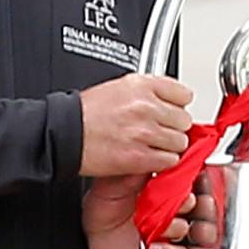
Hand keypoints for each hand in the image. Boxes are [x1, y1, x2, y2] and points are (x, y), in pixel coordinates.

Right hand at [79, 73, 193, 176]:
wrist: (64, 134)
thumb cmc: (85, 113)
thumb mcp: (118, 88)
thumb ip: (147, 92)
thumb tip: (169, 101)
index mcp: (141, 85)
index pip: (183, 95)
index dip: (177, 106)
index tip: (171, 112)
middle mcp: (145, 106)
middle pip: (183, 120)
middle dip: (173, 127)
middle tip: (158, 131)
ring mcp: (143, 132)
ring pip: (180, 142)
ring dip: (168, 147)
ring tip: (151, 145)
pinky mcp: (139, 157)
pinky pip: (169, 160)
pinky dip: (161, 162)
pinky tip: (148, 157)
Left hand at [83, 177, 218, 248]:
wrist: (90, 238)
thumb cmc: (103, 209)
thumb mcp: (115, 182)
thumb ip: (137, 169)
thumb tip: (156, 153)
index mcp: (169, 188)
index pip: (199, 181)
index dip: (204, 180)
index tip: (199, 178)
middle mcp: (177, 210)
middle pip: (209, 207)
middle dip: (203, 204)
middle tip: (188, 202)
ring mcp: (176, 234)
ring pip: (205, 232)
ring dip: (192, 228)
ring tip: (173, 226)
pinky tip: (157, 246)